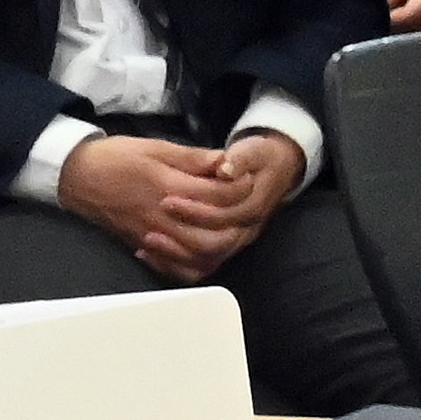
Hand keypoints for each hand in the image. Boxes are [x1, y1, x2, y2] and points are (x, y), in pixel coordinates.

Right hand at [55, 135, 228, 281]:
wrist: (77, 176)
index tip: (245, 178)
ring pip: (199, 256)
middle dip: (235, 223)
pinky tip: (203, 252)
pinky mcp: (144, 246)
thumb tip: (225, 161)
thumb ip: (193, 158)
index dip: (239, 187)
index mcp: (170, 187)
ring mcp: (154, 236)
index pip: (218, 195)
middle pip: (214, 234)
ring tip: (229, 229)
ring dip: (220, 246)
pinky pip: (176, 269)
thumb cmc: (116, 157)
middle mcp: (165, 218)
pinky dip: (194, 266)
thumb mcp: (156, 147)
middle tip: (244, 208)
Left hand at [142, 130, 307, 281]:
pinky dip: (174, 266)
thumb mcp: (251, 150)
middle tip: (151, 226)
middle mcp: (246, 230)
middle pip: (215, 244)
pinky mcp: (223, 250)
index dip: (195, 210)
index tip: (167, 200)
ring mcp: (235, 243)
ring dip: (175, 254)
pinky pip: (199, 269)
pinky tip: (150, 254)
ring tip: (147, 240)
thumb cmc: (258, 159)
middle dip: (181, 234)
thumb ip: (238, 158)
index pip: (224, 216)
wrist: (274, 171)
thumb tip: (225, 167)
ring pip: (206, 261)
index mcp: (253, 205)